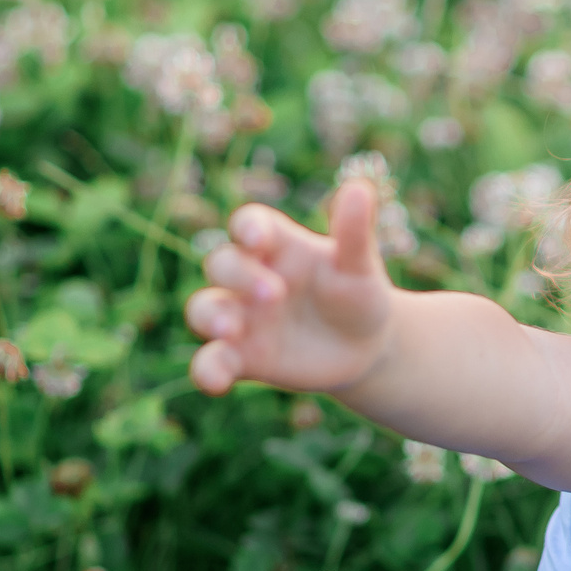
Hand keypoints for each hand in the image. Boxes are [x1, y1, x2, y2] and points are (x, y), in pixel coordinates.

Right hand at [186, 182, 396, 396]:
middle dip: (239, 275)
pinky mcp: (242, 357)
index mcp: (279, 246)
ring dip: (210, 316)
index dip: (248, 229)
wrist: (366, 349)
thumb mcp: (361, 268)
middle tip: (274, 295)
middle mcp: (252, 277)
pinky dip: (206, 370)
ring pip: (203, 308)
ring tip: (230, 329)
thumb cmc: (360, 296)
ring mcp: (243, 317)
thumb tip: (358, 188)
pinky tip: (216, 383)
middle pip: (222, 264)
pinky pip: (211, 361)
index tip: (259, 240)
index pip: (250, 224)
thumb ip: (354, 233)